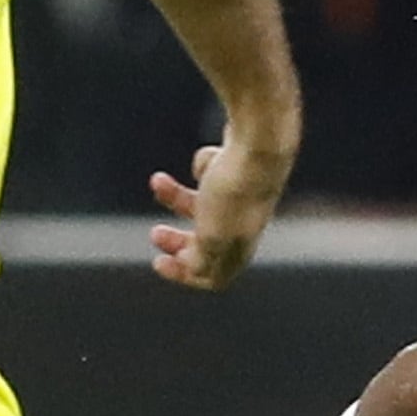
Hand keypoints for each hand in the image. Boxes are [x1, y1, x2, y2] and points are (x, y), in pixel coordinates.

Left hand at [148, 129, 289, 288]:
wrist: (261, 140)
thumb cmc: (234, 189)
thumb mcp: (211, 234)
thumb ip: (202, 258)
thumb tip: (195, 269)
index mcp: (238, 244)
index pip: (215, 275)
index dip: (185, 274)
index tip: (158, 261)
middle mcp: (245, 221)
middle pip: (208, 242)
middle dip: (179, 241)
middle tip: (155, 233)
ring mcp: (243, 192)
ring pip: (204, 202)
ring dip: (175, 196)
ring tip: (157, 181)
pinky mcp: (241, 164)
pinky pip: (213, 170)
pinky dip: (203, 165)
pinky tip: (208, 158)